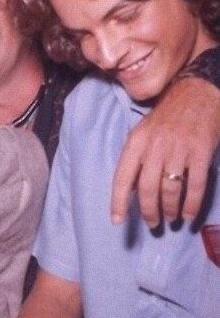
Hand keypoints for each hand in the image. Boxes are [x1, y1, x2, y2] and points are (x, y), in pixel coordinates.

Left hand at [112, 77, 219, 226]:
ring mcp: (179, 149)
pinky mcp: (201, 151)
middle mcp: (154, 147)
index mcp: (135, 143)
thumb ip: (136, 160)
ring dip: (170, 209)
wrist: (195, 94)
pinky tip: (189, 214)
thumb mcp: (142, 134)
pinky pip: (196, 185)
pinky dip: (192, 204)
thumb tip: (130, 191)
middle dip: (149, 211)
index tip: (117, 221)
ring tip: (171, 217)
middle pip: (147, 188)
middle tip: (152, 223)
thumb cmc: (165, 119)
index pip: (122, 178)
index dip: (118, 202)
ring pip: (170, 189)